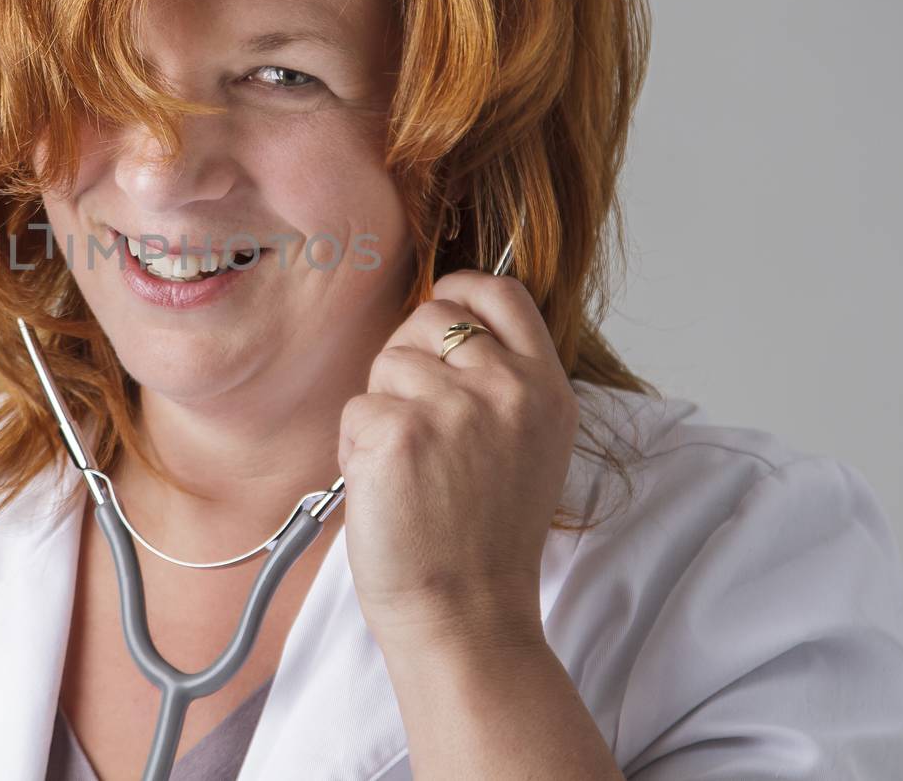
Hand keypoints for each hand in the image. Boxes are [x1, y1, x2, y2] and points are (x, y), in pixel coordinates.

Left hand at [336, 270, 581, 649]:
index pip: (501, 292)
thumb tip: (451, 322)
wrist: (466, 612)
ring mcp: (451, 406)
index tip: (441, 311)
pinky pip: (357, 407)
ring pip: (386, 362)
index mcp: (546, 388)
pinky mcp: (397, 430)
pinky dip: (357, 446)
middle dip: (409, 358)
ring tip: (411, 468)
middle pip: (430, 317)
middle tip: (422, 428)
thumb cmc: (485, 537)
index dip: (460, 292)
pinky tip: (388, 486)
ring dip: (382, 408)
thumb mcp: (528, 444)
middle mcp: (506, 388)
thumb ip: (503, 380)